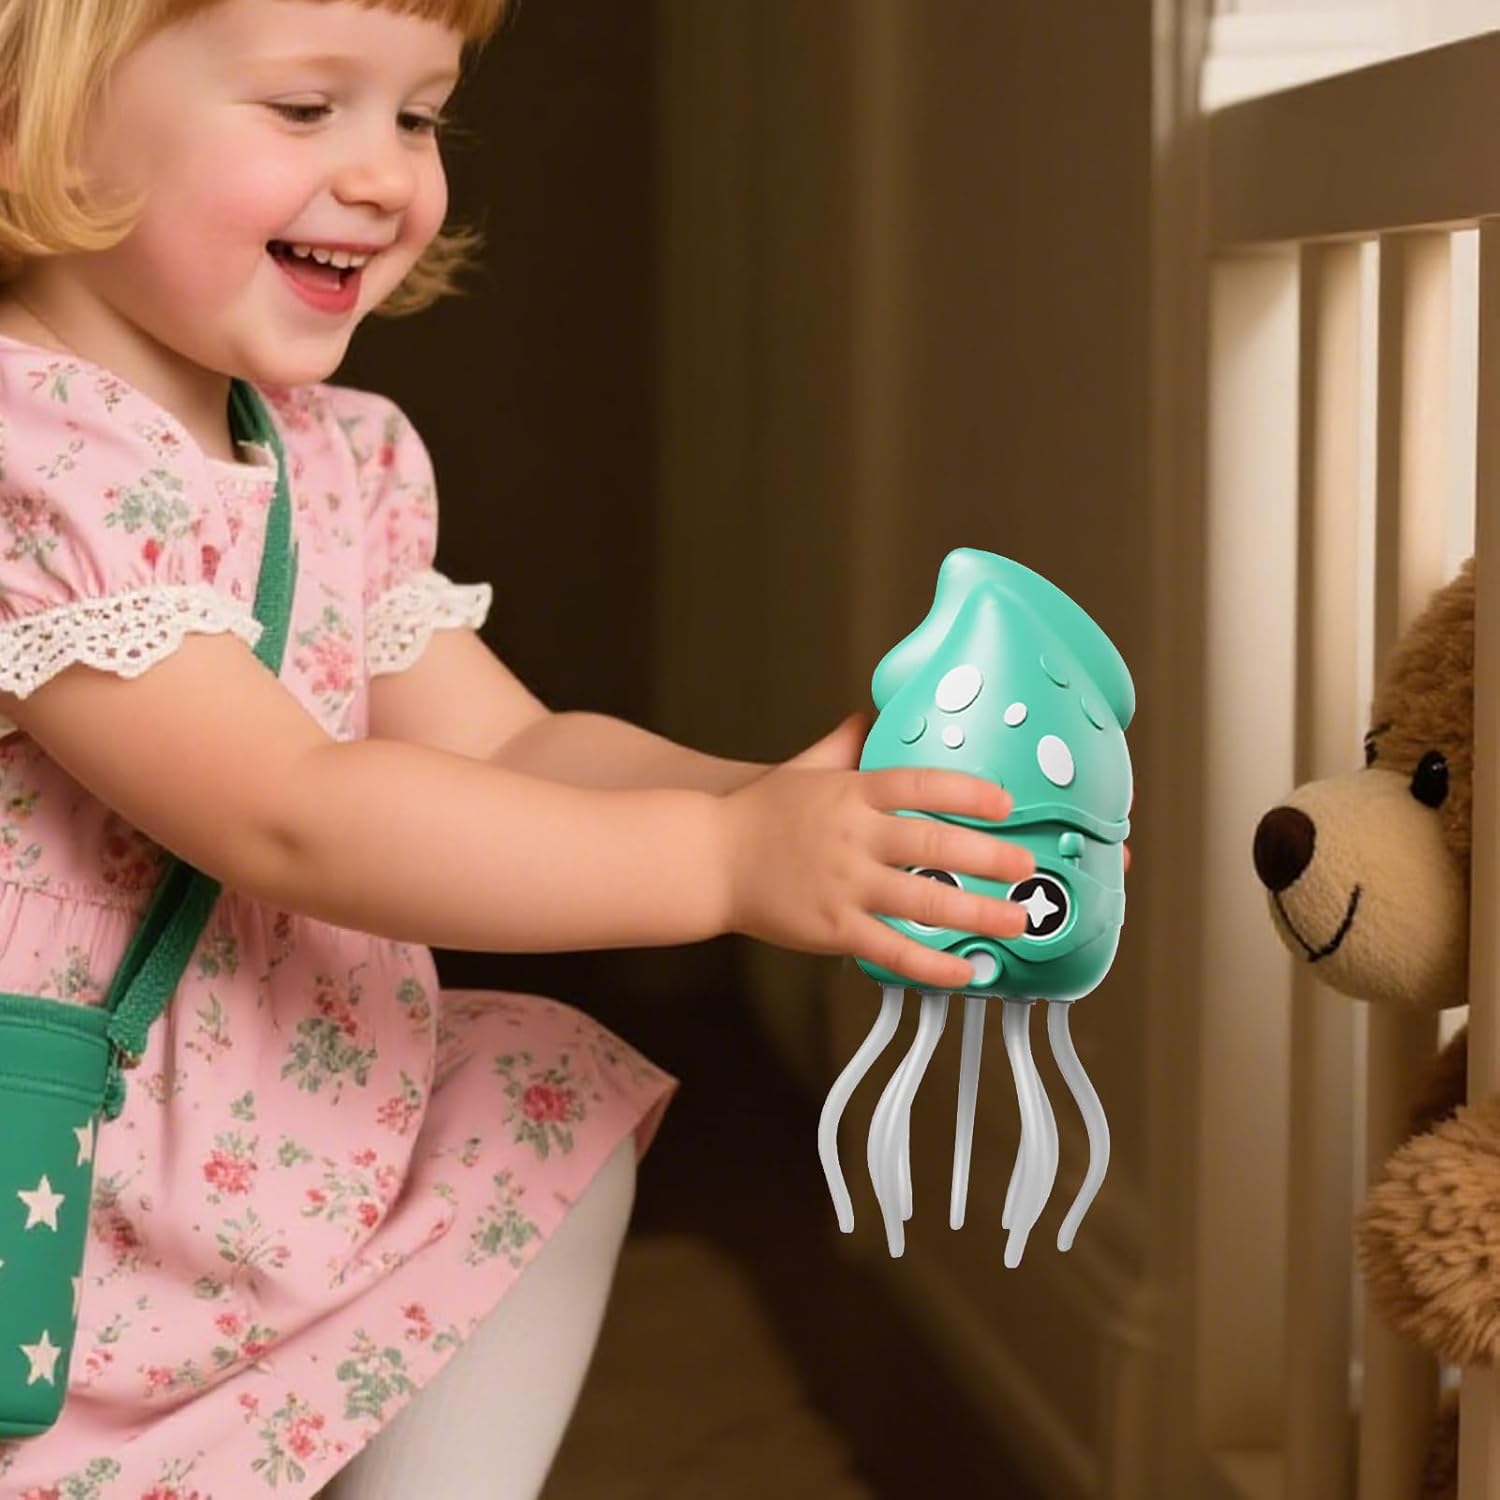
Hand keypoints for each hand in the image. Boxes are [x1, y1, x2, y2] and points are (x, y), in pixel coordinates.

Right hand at [718, 719, 1034, 988]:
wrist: (709, 860)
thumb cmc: (759, 813)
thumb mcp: (805, 766)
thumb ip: (846, 742)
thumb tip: (874, 713)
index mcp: (853, 793)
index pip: (920, 785)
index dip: (968, 792)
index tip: (1004, 803)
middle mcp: (855, 837)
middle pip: (934, 844)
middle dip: (990, 858)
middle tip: (1028, 867)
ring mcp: (845, 885)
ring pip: (923, 901)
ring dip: (978, 912)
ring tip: (1018, 920)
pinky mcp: (834, 928)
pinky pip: (893, 949)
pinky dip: (932, 963)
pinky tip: (966, 969)